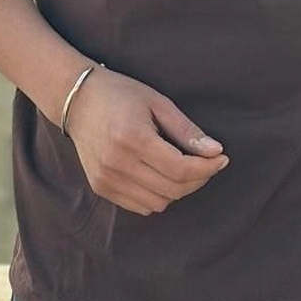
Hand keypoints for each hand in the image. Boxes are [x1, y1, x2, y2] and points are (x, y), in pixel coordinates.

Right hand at [63, 68, 228, 215]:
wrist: (78, 100)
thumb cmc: (121, 94)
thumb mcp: (158, 103)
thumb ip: (186, 131)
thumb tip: (216, 151)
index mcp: (133, 138)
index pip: (180, 169)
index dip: (207, 168)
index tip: (222, 159)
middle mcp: (117, 163)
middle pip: (172, 189)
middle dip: (198, 179)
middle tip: (208, 163)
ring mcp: (106, 179)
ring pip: (158, 203)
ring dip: (178, 190)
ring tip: (183, 168)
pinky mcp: (101, 187)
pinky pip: (140, 206)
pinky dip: (157, 196)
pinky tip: (160, 175)